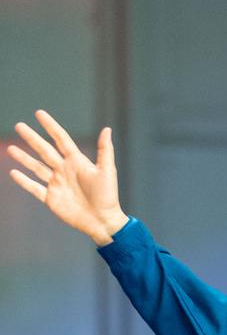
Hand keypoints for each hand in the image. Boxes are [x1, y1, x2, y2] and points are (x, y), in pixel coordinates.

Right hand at [7, 110, 127, 244]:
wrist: (103, 222)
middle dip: (32, 138)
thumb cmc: (108, 197)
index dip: (50, 126)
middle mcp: (64, 170)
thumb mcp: (107, 172)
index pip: (60, 139)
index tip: (39, 113)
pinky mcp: (51, 199)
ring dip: (24, 158)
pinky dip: (24, 181)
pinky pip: (34, 188)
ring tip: (11, 148)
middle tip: (18, 126)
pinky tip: (14, 172)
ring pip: (36, 167)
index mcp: (77, 162)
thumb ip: (105, 150)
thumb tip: (107, 128)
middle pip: (44, 150)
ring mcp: (56, 184)